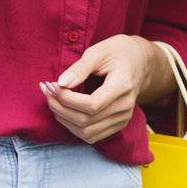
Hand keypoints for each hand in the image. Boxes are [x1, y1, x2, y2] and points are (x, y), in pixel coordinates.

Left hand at [41, 35, 166, 144]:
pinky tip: (64, 110)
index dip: (67, 99)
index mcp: (123, 86)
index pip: (91, 105)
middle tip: (47, 90)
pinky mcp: (117, 125)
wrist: (139, 62)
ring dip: (63, 119)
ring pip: (86, 132)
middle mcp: (125, 107)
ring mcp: (123, 119)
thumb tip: (61, 83)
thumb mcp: (99, 51)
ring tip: (53, 100)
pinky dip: (72, 126)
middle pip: (85, 121)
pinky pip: (91, 136)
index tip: (53, 84)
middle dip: (59, 107)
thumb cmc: (117, 52)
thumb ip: (80, 68)